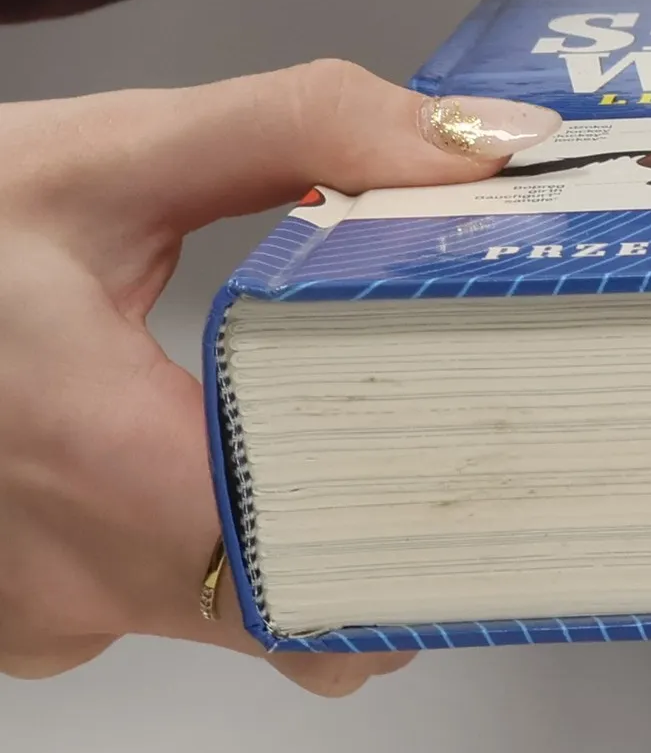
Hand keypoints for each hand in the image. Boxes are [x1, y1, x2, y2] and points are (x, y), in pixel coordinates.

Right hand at [0, 62, 559, 693]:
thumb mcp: (108, 156)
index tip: (499, 503)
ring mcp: (32, 617)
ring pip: (223, 617)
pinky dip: (191, 546)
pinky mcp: (14, 617)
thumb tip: (485, 151)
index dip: (427, 563)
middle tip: (442, 445)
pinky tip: (195, 453)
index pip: (325, 599)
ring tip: (316, 430)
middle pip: (295, 620)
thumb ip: (311, 132)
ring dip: (283, 540)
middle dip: (381, 541)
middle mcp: (70, 582)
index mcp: (109, 472)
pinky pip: (146, 607)